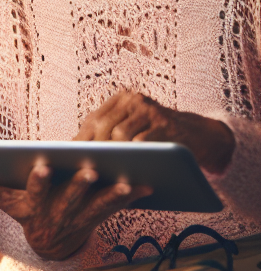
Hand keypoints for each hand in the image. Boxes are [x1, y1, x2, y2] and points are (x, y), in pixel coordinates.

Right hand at [0, 162, 151, 260]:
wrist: (50, 247)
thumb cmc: (29, 214)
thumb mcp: (9, 205)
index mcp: (37, 208)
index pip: (35, 194)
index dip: (39, 182)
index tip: (42, 167)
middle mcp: (60, 215)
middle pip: (70, 200)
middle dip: (79, 185)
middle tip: (88, 170)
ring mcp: (81, 220)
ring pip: (98, 206)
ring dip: (113, 194)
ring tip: (126, 181)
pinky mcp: (99, 219)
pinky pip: (117, 208)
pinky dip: (132, 197)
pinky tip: (147, 185)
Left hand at [76, 91, 234, 173]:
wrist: (202, 135)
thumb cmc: (159, 136)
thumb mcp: (134, 127)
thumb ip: (110, 133)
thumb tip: (73, 150)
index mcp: (122, 99)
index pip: (94, 119)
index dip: (81, 139)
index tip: (69, 158)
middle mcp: (134, 100)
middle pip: (104, 124)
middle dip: (93, 148)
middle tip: (85, 167)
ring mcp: (150, 110)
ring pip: (121, 134)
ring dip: (111, 154)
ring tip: (101, 171)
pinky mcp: (166, 124)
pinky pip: (143, 142)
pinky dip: (133, 156)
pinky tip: (126, 169)